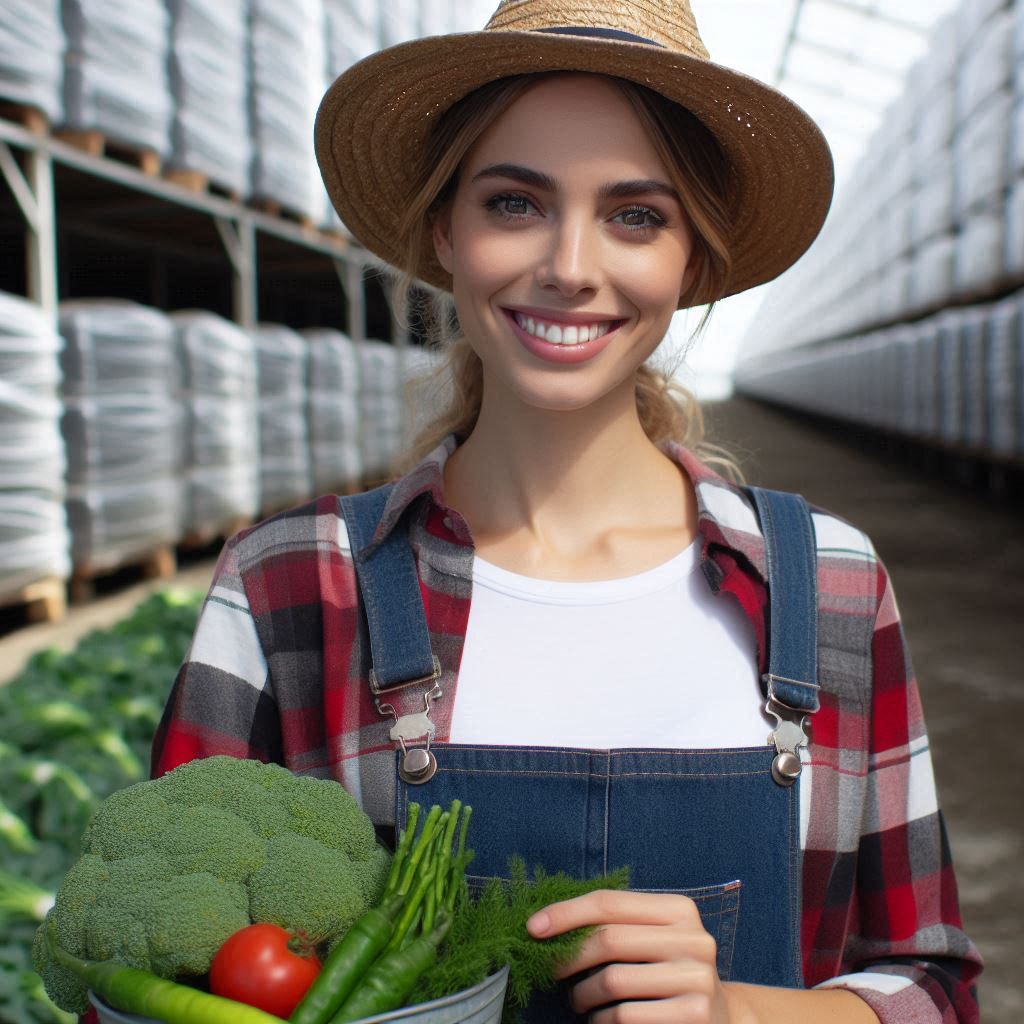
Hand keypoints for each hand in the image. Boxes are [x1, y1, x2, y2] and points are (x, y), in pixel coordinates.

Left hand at [527, 889, 744, 1023]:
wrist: (719, 1020)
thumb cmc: (667, 974)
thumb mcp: (651, 940)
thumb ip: (615, 926)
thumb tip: (546, 923)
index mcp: (679, 910)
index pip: (610, 903)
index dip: (566, 912)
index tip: (532, 927)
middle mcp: (694, 939)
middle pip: (609, 940)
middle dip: (568, 957)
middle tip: (550, 971)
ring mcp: (698, 978)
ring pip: (613, 981)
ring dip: (583, 995)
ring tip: (580, 1001)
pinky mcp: (695, 1015)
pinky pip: (626, 1015)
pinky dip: (602, 1021)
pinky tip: (602, 1021)